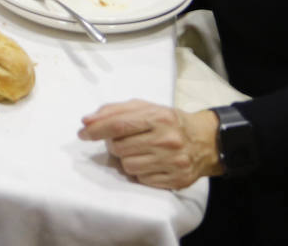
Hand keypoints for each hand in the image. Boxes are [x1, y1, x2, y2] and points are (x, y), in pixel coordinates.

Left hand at [79, 100, 220, 189]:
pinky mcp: (175, 180)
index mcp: (158, 117)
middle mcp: (167, 139)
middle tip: (122, 141)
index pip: (119, 125)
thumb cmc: (167, 121)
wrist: (204, 141)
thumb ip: (114, 110)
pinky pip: (142, 180)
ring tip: (138, 151)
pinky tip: (149, 162)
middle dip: (113, 145)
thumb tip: (87, 121)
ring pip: (128, 166)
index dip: (97, 130)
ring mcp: (172, 161)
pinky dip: (140, 172)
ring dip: (126, 159)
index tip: (82, 133)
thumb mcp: (145, 107)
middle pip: (120, 148)